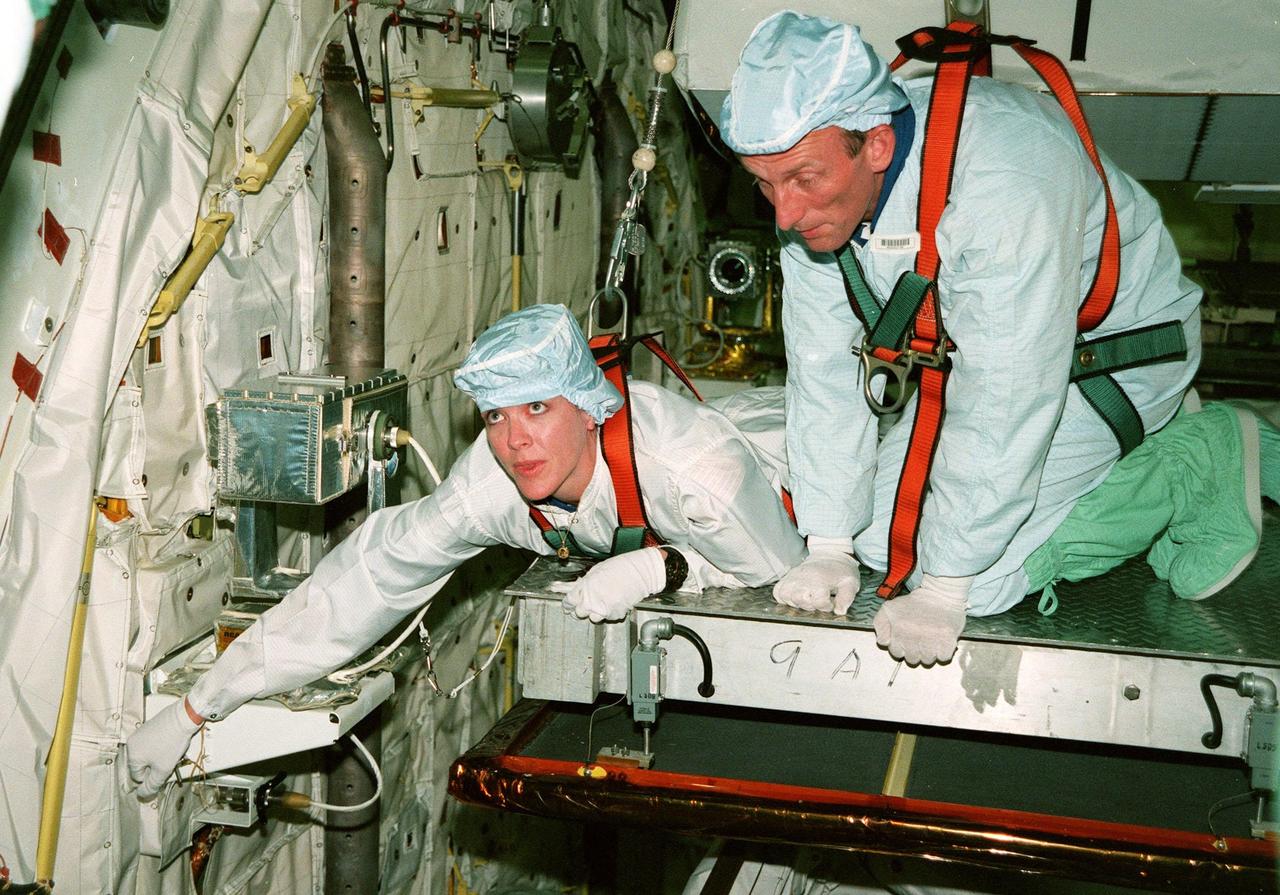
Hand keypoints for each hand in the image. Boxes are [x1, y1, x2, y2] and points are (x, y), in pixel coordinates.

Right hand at [127, 698, 201, 799]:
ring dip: (158, 758)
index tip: (163, 773)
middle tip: (168, 763)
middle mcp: (132, 744)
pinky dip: (160, 747)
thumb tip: (143, 794)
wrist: (183, 717)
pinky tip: (170, 744)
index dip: (152, 778)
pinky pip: (151, 743)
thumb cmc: (172, 742)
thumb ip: (152, 784)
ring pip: (147, 755)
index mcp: (132, 755)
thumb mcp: (163, 769)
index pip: (138, 777)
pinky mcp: (148, 727)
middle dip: (155, 767)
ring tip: (171, 752)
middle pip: (141, 765)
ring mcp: (139, 734)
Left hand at [552, 547, 666, 622]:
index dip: (568, 604)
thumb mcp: (596, 570)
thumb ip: (585, 583)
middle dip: (582, 608)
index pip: (569, 601)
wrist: (640, 572)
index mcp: (586, 587)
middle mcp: (592, 600)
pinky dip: (610, 612)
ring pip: (593, 618)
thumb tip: (577, 589)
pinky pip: (608, 617)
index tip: (569, 605)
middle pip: (579, 613)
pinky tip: (615, 602)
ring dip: (596, 612)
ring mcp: (604, 609)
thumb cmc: (621, 567)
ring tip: (604, 602)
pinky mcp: (615, 614)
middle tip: (588, 602)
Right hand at [772, 537, 859, 613]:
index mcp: (820, 578)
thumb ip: (846, 598)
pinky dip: (783, 597)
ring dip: (796, 602)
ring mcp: (793, 577)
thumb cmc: (840, 571)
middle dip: (810, 605)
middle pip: (799, 599)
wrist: (830, 555)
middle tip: (818, 600)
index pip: (818, 601)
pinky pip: (777, 591)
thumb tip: (839, 611)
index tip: (831, 602)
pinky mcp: (787, 577)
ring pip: (785, 595)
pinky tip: (795, 597)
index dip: (826, 606)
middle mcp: (804, 577)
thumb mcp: (850, 583)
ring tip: (807, 599)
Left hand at [873, 574, 971, 665]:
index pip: (896, 653)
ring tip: (930, 641)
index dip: (901, 648)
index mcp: (900, 628)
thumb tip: (883, 642)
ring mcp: (932, 639)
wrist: (940, 593)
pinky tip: (940, 643)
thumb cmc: (915, 602)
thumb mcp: (889, 608)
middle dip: (914, 652)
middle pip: (912, 659)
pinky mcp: (948, 640)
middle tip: (919, 640)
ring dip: (929, 653)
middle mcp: (914, 635)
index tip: (907, 641)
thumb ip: (880, 624)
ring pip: (927, 660)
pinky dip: (943, 653)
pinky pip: (943, 657)